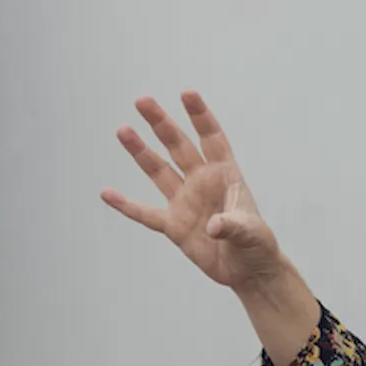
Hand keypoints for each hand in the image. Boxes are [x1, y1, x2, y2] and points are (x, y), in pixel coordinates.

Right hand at [100, 91, 285, 294]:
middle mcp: (202, 182)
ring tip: (123, 130)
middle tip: (142, 100)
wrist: (248, 271)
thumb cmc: (257, 245)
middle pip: (178, 146)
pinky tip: (107, 193)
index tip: (187, 94)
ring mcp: (185, 202)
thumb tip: (212, 226)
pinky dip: (126, 205)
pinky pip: (145, 213)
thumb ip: (234, 225)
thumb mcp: (252, 233)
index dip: (200, 116)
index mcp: (226, 175)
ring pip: (159, 171)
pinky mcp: (173, 226)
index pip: (212, 138)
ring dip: (141, 152)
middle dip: (162, 123)